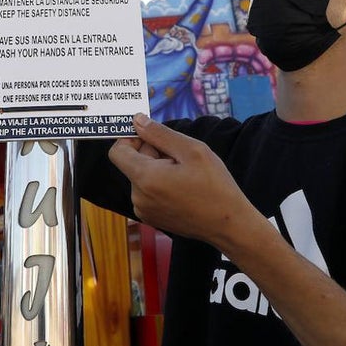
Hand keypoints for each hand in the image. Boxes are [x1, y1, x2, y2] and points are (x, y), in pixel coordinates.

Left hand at [108, 113, 254, 245]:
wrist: (228, 225)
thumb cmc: (214, 186)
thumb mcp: (191, 150)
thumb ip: (159, 133)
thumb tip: (137, 120)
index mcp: (145, 179)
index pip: (117, 151)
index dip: (132, 139)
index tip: (153, 137)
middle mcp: (138, 197)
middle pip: (132, 163)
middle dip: (152, 154)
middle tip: (181, 159)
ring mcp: (143, 211)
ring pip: (141, 177)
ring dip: (158, 170)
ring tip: (185, 176)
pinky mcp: (151, 219)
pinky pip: (147, 192)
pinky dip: (160, 185)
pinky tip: (182, 188)